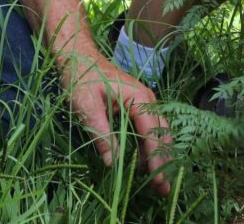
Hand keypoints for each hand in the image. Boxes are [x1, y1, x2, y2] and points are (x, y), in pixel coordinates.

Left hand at [62, 53, 172, 195]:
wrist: (79, 56)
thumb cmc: (82, 77)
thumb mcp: (86, 106)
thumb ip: (100, 133)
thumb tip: (111, 161)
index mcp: (139, 98)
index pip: (152, 130)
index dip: (155, 154)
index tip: (156, 175)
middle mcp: (147, 100)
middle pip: (161, 133)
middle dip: (164, 160)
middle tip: (163, 187)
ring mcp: (144, 104)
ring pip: (158, 133)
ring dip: (160, 156)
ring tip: (159, 181)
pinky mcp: (137, 108)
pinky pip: (149, 130)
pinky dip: (150, 148)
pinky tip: (147, 165)